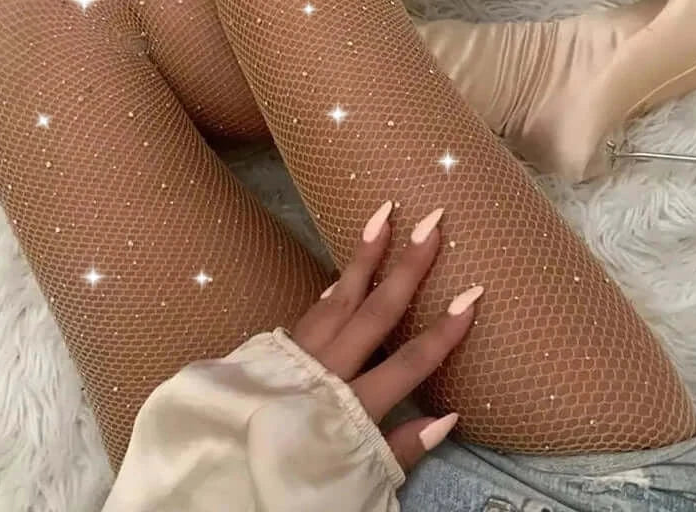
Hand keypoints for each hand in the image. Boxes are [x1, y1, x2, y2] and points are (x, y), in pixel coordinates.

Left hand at [290, 201, 483, 472]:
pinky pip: (313, 311)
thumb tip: (450, 416)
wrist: (222, 474)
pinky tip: (344, 273)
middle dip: (409, 265)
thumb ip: (401, 448)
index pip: (410, 362)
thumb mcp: (356, 478)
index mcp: (352, 405)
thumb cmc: (297, 480)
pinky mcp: (279, 347)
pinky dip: (333, 289)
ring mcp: (301, 352)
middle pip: (376, 311)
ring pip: (340, 295)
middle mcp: (328, 369)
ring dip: (364, 255)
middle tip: (432, 222)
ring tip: (383, 216)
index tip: (473, 293)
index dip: (445, 330)